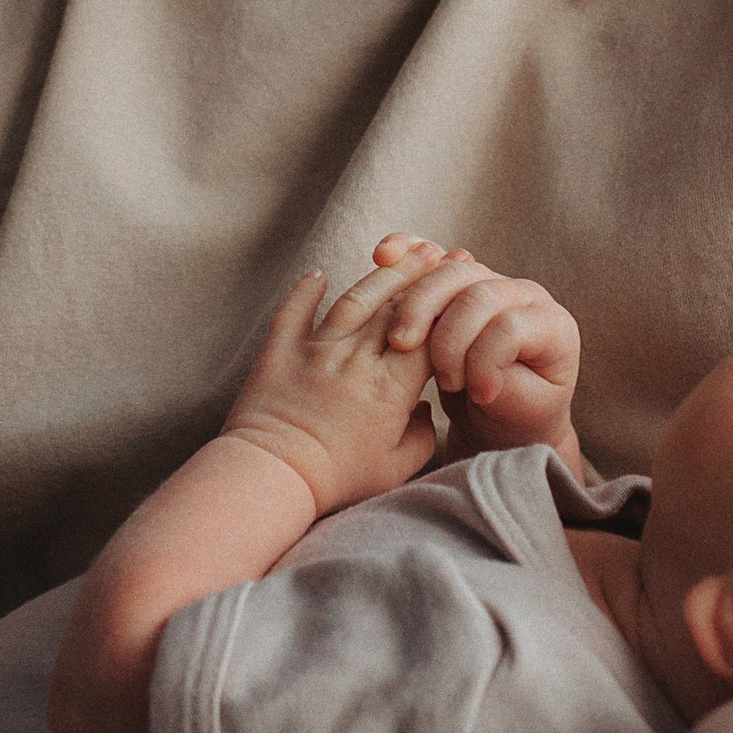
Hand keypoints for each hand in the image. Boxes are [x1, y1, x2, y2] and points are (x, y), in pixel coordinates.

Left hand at [219, 253, 449, 512]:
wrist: (272, 477)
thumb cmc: (337, 479)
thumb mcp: (396, 468)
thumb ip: (423, 435)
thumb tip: (426, 409)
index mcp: (390, 388)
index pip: (427, 335)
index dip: (447, 311)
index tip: (461, 293)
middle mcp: (356, 359)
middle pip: (394, 306)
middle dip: (421, 276)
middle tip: (439, 254)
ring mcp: (316, 350)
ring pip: (354, 299)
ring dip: (380, 274)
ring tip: (400, 252)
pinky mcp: (280, 352)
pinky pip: (294, 311)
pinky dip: (306, 290)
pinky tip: (317, 275)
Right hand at [367, 233, 583, 463]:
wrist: (506, 416)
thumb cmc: (520, 416)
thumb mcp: (526, 411)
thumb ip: (508, 387)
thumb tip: (480, 371)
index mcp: (552, 326)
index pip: (509, 326)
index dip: (486, 360)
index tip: (478, 396)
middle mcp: (524, 294)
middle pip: (477, 293)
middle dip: (447, 335)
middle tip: (441, 377)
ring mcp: (490, 281)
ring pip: (448, 274)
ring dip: (417, 305)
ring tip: (401, 342)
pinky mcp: (459, 281)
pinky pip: (429, 257)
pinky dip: (405, 252)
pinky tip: (383, 256)